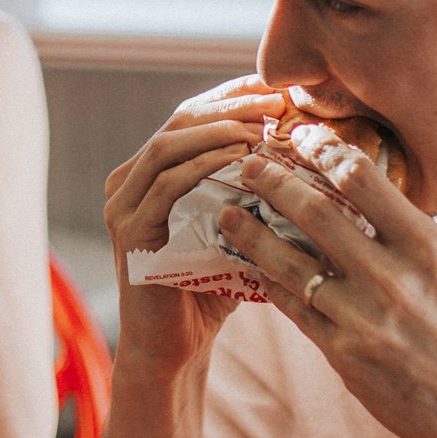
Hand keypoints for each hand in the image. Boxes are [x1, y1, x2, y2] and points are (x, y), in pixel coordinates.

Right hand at [103, 76, 287, 376]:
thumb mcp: (236, 228)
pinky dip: (204, 166)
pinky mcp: (128, 230)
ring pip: (169, 144)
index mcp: (149, 173)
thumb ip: (253, 190)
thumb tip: (313, 153)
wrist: (175, 350)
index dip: (233, 96)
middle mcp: (128, 181)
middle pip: (179, 120)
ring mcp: (123, 204)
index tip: (278, 87)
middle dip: (230, 104)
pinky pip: (167, 185)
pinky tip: (241, 160)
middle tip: (275, 98)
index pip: (192, 117)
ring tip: (262, 124)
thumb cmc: (211, 290)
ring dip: (218, 129)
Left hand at [215, 140, 436, 437]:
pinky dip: (269, 283)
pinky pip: (293, 309)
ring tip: (228, 215)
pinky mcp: (344, 355)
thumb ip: (400, 234)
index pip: (364, 180)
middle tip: (247, 165)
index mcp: (426, 246)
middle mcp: (394, 277)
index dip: (324, 151)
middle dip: (273, 183)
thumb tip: (349, 194)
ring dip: (252, 235)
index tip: (299, 136)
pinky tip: (254, 268)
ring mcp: (364, 318)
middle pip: (317, 213)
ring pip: (291, 263)